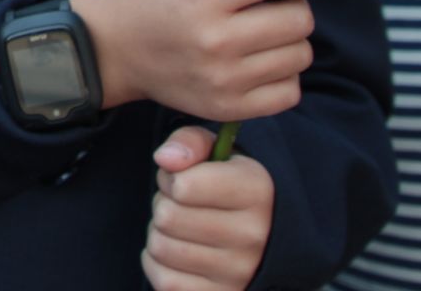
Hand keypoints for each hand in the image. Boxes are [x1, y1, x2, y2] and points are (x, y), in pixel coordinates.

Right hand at [73, 0, 317, 120]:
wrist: (115, 50)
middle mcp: (216, 40)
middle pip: (300, 19)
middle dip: (293, 4)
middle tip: (268, 3)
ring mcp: (224, 80)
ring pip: (301, 56)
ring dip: (289, 40)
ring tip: (259, 32)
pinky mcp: (228, 109)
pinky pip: (290, 93)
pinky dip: (283, 75)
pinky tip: (258, 62)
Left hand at [142, 125, 274, 290]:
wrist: (261, 236)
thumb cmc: (226, 186)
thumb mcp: (216, 152)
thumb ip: (189, 142)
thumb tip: (165, 159)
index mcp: (256, 190)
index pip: (183, 186)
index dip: (171, 178)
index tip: (182, 180)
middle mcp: (254, 234)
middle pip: (167, 217)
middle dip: (163, 205)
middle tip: (180, 206)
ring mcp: (240, 271)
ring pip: (162, 248)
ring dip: (160, 235)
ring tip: (181, 229)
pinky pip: (163, 280)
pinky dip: (159, 264)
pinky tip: (179, 254)